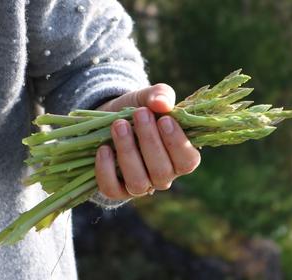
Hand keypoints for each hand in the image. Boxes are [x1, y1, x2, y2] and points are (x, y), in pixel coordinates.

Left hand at [94, 84, 200, 198]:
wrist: (109, 120)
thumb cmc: (138, 111)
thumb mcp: (149, 98)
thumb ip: (161, 95)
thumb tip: (162, 103)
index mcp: (179, 158)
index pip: (188, 161)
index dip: (177, 143)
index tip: (164, 120)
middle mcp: (162, 177)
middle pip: (162, 171)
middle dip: (150, 141)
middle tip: (140, 114)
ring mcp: (139, 186)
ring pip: (138, 182)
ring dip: (128, 152)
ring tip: (119, 125)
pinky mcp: (115, 190)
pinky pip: (112, 189)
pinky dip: (106, 169)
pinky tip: (104, 148)